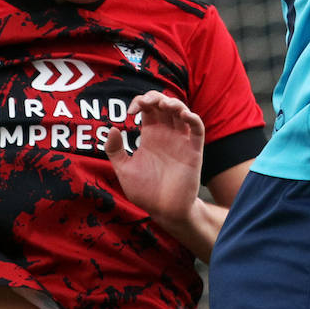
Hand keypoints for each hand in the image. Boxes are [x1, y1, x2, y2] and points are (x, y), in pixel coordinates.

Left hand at [105, 91, 202, 227]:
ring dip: (174, 103)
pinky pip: (197, 129)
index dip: (140, 102)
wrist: (164, 211)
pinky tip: (184, 115)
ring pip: (181, 111)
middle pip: (164, 104)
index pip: (147, 109)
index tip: (131, 111)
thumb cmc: (145, 192)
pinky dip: (193, 118)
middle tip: (148, 101)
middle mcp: (166, 134)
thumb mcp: (123, 169)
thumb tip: (112, 128)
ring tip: (165, 105)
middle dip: (155, 97)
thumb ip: (115, 150)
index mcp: (150, 135)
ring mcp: (181, 140)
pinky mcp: (193, 150)